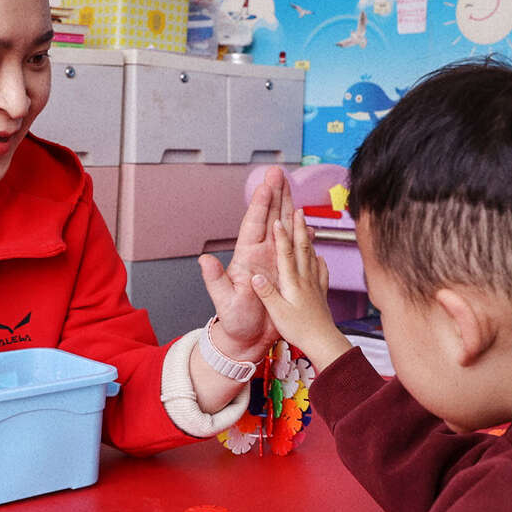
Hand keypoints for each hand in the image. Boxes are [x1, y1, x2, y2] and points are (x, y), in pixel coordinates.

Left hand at [198, 166, 293, 359]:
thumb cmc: (234, 321)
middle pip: (269, 217)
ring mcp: (274, 261)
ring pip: (283, 228)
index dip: (261, 203)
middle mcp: (260, 254)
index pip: (254, 223)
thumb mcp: (223, 301)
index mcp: (246, 256)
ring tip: (292, 187)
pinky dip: (302, 235)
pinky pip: (296, 248)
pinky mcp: (285, 272)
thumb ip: (215, 280)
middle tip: (279, 172)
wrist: (249, 339)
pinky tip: (307, 224)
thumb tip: (204, 260)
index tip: (267, 184)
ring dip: (288, 207)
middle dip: (275, 194)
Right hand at [250, 211, 351, 373]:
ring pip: (311, 255)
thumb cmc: (299, 330)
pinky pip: (321, 272)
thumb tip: (255, 277)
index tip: (278, 220)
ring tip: (308, 224)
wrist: (323, 342)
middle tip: (298, 210)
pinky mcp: (320, 293)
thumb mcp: (277, 313)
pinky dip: (320, 261)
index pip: (285, 254)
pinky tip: (320, 257)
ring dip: (308, 238)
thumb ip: (267, 294)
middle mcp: (304, 279)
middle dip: (298, 228)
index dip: (281, 236)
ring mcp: (314, 284)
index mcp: (291, 283)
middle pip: (301, 248)